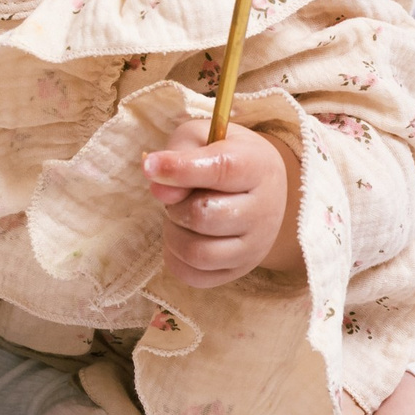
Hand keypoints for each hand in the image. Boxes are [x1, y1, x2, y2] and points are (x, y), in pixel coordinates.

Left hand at [142, 118, 301, 288]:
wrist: (260, 186)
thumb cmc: (223, 155)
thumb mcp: (201, 138)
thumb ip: (177, 154)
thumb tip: (159, 190)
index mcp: (257, 166)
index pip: (222, 170)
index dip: (180, 169)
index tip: (150, 167)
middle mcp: (264, 211)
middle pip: (204, 216)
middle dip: (176, 204)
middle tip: (180, 194)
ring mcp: (255, 247)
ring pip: (198, 253)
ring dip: (174, 232)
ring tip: (181, 216)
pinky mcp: (239, 271)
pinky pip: (194, 276)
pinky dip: (175, 257)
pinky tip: (183, 235)